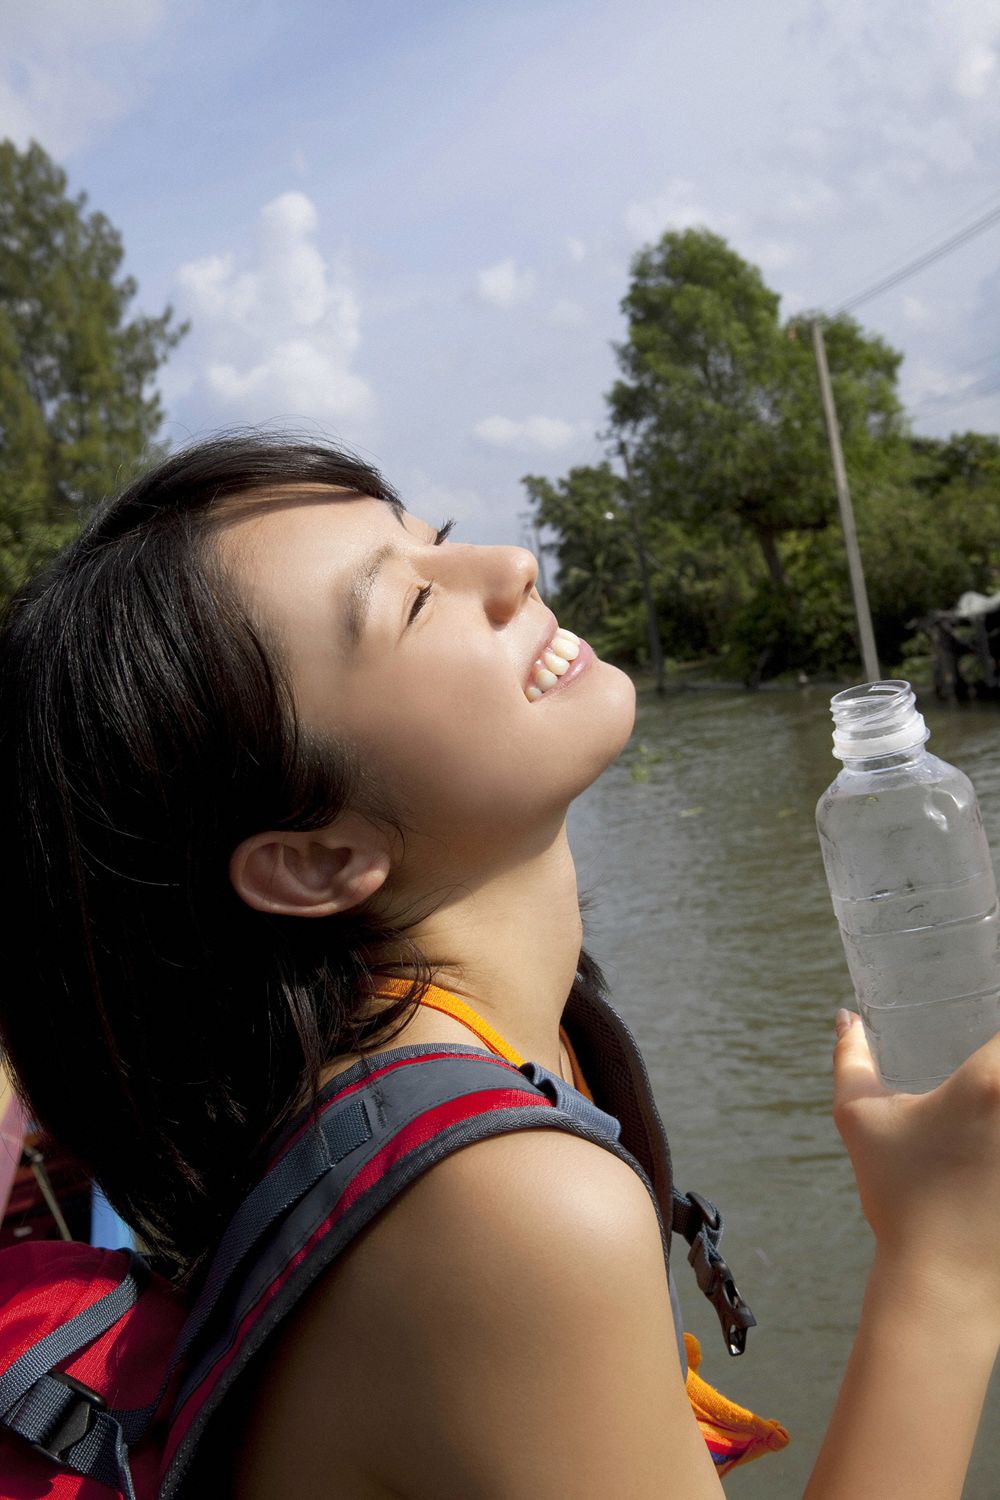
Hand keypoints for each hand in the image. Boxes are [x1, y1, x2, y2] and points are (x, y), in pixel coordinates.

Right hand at [833, 1010, 999, 1325]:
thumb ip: (852, 1060)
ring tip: (990, 1110)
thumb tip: (847, 1019)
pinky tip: (995, 1151)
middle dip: (998, 1058)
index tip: (983, 1007)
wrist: (944, 1285)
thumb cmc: (901, 1198)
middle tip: (983, 1062)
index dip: (995, 1002)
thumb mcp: (862, 1121)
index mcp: (990, 1081)